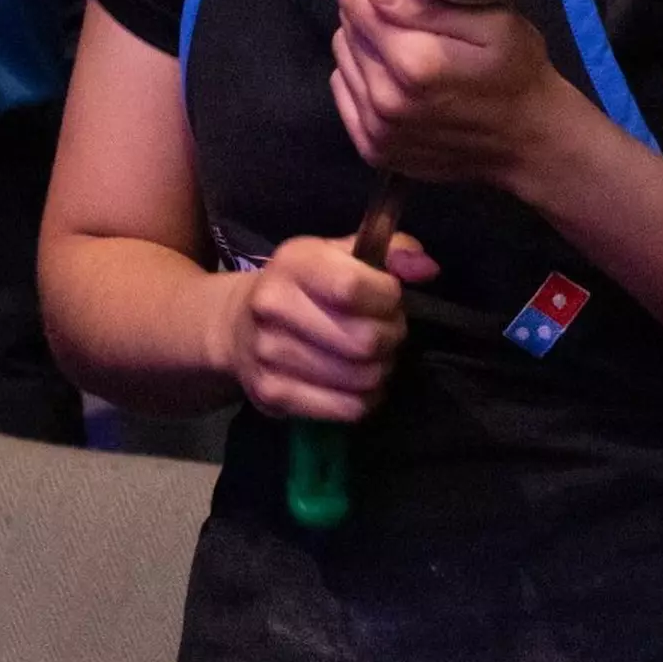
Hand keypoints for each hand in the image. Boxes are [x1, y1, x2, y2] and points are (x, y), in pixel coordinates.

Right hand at [215, 231, 436, 421]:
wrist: (237, 325)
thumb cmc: (304, 286)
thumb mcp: (341, 255)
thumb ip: (391, 252)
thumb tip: (425, 269)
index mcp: (293, 262)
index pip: (353, 287)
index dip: (387, 298)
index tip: (390, 300)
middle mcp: (273, 305)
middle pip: (363, 340)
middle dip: (391, 338)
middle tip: (387, 334)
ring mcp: (268, 353)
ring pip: (359, 378)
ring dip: (380, 371)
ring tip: (373, 359)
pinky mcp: (271, 394)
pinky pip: (346, 409)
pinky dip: (365, 400)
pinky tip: (358, 385)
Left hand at [327, 0, 584, 191]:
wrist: (528, 141)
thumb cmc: (517, 72)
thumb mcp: (495, 22)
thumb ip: (430, 2)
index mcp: (414, 63)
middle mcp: (384, 100)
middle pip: (347, 28)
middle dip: (376, 18)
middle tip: (419, 28)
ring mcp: (376, 130)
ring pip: (343, 59)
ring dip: (369, 50)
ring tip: (411, 56)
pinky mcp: (372, 150)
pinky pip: (343, 94)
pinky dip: (363, 81)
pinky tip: (398, 83)